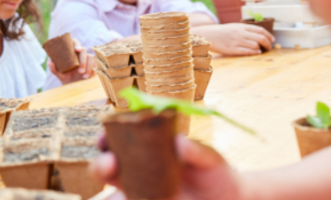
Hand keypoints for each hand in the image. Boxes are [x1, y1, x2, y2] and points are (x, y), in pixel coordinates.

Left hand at [48, 39, 94, 84]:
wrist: (74, 87)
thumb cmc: (66, 78)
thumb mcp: (59, 74)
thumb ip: (54, 69)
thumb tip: (49, 61)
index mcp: (71, 53)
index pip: (74, 42)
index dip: (76, 44)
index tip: (77, 49)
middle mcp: (80, 54)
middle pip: (84, 50)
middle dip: (83, 60)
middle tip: (80, 71)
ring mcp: (87, 59)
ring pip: (91, 57)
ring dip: (89, 66)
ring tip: (84, 77)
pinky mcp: (94, 65)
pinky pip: (96, 64)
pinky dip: (93, 70)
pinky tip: (89, 76)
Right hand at [90, 135, 245, 199]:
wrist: (229, 199)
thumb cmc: (216, 173)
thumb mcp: (211, 159)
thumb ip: (198, 150)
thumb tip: (179, 141)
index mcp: (147, 148)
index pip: (119, 140)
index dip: (107, 137)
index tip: (104, 136)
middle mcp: (137, 169)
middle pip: (107, 166)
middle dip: (101, 164)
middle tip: (109, 162)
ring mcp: (140, 191)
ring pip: (114, 191)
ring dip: (110, 187)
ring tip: (116, 184)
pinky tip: (131, 199)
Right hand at [192, 23, 274, 55]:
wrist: (208, 35)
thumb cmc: (222, 32)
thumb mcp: (234, 26)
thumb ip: (245, 29)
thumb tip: (259, 34)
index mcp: (241, 26)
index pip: (260, 30)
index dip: (269, 35)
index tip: (272, 39)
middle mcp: (240, 33)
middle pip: (260, 38)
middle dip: (268, 43)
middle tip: (270, 47)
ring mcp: (237, 41)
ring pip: (255, 45)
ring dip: (261, 48)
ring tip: (261, 50)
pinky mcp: (232, 49)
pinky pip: (247, 51)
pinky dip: (254, 52)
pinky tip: (256, 52)